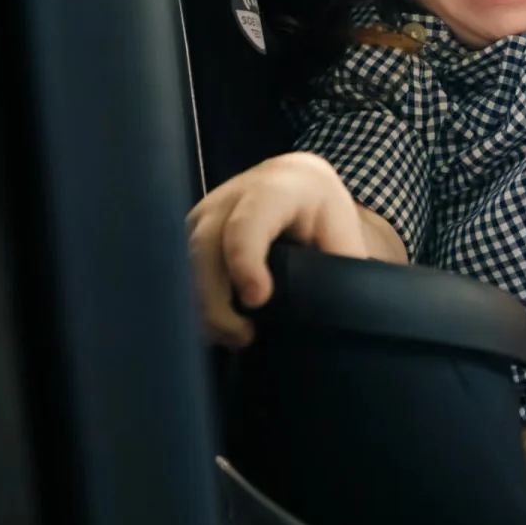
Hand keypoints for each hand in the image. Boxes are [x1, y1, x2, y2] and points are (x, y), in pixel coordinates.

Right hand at [185, 152, 368, 347]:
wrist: (303, 188)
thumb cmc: (329, 222)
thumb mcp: (345, 240)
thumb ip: (338, 274)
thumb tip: (331, 321)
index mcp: (284, 187)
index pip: (251, 219)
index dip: (245, 259)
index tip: (257, 299)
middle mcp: (235, 193)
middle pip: (207, 243)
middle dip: (216, 298)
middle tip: (244, 337)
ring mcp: (207, 210)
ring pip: (185, 259)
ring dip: (202, 306)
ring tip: (234, 338)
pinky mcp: (191, 230)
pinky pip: (180, 270)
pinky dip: (194, 304)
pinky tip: (217, 331)